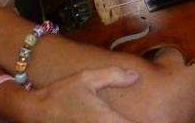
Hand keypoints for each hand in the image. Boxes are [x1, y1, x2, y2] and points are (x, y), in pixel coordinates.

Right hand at [22, 68, 139, 122]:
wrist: (35, 111)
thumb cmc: (62, 93)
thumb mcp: (87, 78)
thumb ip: (113, 76)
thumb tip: (135, 76)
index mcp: (106, 119)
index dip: (148, 122)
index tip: (159, 118)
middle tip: (149, 118)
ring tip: (126, 118)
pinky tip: (111, 121)